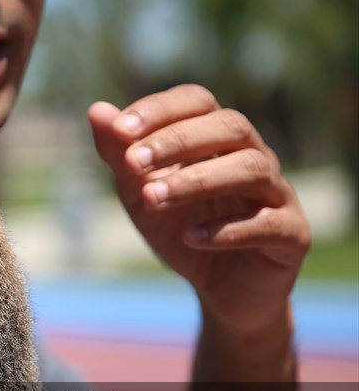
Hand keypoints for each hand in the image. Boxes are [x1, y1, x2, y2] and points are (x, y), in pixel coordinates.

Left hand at [88, 85, 310, 335]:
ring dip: (197, 180)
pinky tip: (190, 238)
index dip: (160, 110)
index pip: (197, 101)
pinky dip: (228, 230)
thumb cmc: (180, 227)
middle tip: (132, 163)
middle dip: (177, 141)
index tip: (120, 130)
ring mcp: (278, 193)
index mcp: (217, 138)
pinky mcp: (292, 235)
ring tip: (153, 198)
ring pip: (252, 168)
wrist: (219, 289)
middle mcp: (253, 156)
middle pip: (231, 126)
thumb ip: (119, 154)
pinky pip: (269, 223)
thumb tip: (97, 110)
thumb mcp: (139, 193)